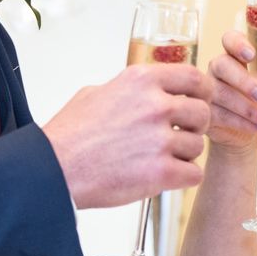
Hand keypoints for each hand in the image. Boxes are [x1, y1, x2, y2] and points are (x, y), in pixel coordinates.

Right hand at [45, 63, 214, 208]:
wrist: (53, 169)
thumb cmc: (70, 135)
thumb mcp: (96, 93)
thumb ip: (130, 89)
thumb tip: (148, 90)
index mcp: (140, 80)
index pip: (193, 77)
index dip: (201, 92)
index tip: (199, 101)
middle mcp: (154, 105)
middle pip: (202, 112)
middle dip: (193, 127)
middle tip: (177, 137)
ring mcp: (159, 139)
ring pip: (198, 146)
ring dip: (184, 155)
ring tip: (159, 159)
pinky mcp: (161, 171)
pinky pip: (194, 174)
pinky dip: (182, 178)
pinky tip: (163, 176)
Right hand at [205, 31, 256, 154]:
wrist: (247, 132)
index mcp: (236, 55)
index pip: (229, 38)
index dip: (237, 43)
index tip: (251, 54)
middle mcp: (218, 69)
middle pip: (221, 64)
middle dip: (243, 80)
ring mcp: (208, 90)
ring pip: (218, 93)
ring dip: (245, 107)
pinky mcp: (205, 112)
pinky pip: (216, 114)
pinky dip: (239, 122)